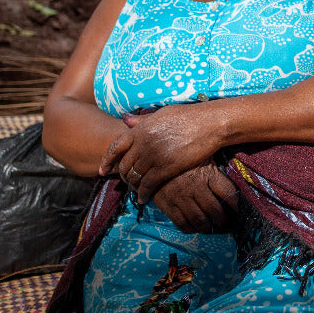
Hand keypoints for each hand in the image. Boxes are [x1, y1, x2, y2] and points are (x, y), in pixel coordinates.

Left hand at [99, 104, 225, 201]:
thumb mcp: (161, 114)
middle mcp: (143, 143)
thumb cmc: (189, 116)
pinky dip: (143, 193)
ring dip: (133, 186)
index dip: (107, 160)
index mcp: (140, 129)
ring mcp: (154, 156)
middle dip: (123, 176)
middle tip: (126, 182)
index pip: (115, 147)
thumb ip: (142, 120)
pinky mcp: (166, 168)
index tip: (104, 170)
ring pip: (135, 177)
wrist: (209, 123)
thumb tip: (125, 120)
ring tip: (136, 190)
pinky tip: (144, 198)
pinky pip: (148, 185)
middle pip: (124, 165)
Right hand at [150, 162, 239, 233]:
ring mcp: (180, 197)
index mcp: (207, 174)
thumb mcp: (204, 159)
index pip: (228, 193)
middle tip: (226, 225)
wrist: (155, 160)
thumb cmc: (185, 161)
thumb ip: (216, 174)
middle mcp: (195, 187)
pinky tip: (195, 228)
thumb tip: (232, 190)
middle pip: (215, 210)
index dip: (236, 205)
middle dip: (223, 221)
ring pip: (199, 220)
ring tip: (212, 229)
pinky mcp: (167, 205)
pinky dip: (190, 229)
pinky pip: (181, 223)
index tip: (238, 211)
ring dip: (208, 228)